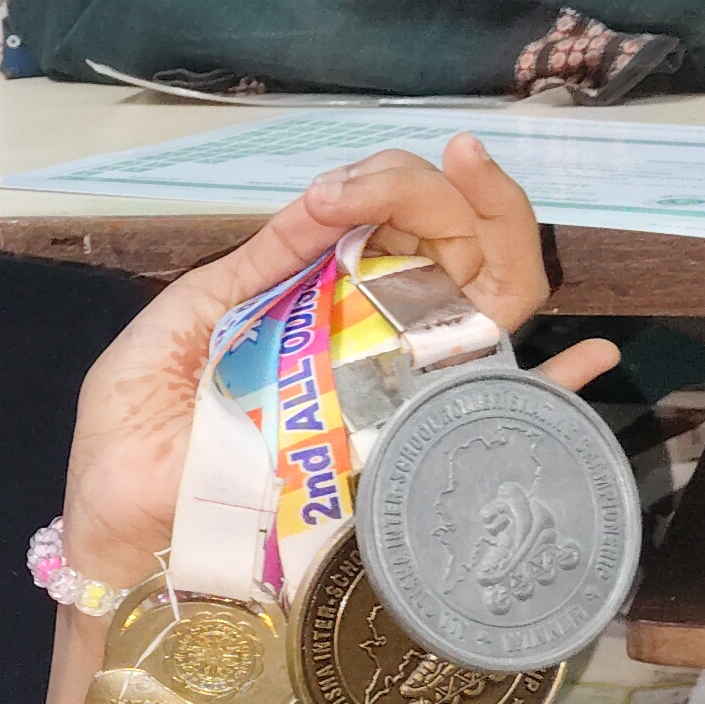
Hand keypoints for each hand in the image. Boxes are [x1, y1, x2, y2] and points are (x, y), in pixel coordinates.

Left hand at [60, 137, 623, 581]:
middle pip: (456, 252)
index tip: (347, 186)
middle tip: (420, 172)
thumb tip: (335, 198)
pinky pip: (492, 417)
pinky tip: (584, 354)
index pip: (390, 226)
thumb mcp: (183, 323)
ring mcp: (392, 394)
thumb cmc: (136, 434)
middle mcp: (367, 340)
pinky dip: (553, 386)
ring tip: (474, 187)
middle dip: (451, 193)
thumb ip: (258, 264)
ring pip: (490, 308)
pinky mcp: (398, 456)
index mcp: (313, 301)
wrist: (120, 531)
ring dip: (498, 237)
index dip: (393, 185)